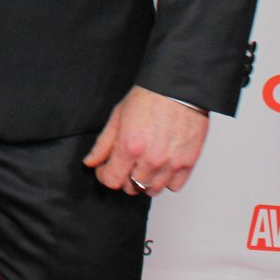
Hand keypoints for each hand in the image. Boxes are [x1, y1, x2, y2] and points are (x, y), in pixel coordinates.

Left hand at [83, 85, 208, 196]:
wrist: (178, 89)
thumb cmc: (149, 97)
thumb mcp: (117, 116)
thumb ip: (103, 144)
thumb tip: (91, 162)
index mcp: (130, 147)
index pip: (112, 180)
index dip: (104, 175)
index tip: (105, 169)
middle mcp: (151, 160)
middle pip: (131, 188)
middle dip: (123, 177)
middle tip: (124, 163)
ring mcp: (171, 164)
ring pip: (152, 190)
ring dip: (144, 181)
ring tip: (143, 164)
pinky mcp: (188, 163)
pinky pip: (174, 186)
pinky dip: (166, 180)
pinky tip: (161, 166)